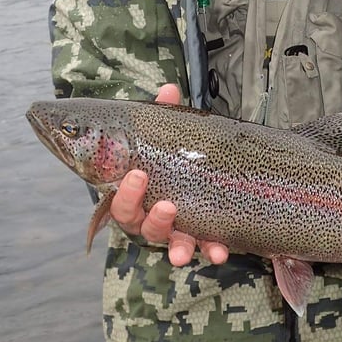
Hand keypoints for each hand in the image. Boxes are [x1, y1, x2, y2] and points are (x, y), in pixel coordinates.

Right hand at [109, 84, 228, 265]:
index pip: (121, 203)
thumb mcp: (168, 136)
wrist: (200, 170)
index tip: (138, 175)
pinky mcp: (199, 237)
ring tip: (184, 251)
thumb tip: (169, 89)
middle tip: (168, 206)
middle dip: (154, 219)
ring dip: (178, 248)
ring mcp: (175, 230)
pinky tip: (220, 252)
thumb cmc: (172, 154)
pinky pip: (203, 248)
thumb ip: (165, 115)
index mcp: (137, 195)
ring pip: (170, 244)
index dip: (127, 194)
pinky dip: (211, 250)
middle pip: (142, 227)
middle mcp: (151, 216)